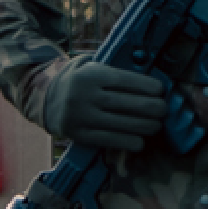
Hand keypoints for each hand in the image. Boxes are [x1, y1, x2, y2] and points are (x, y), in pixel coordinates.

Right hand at [32, 56, 170, 150]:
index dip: (149, 87)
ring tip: (156, 125)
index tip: (161, 91)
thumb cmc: (78, 80)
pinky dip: (130, 142)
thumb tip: (148, 79)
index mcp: (92, 75)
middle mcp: (87, 96)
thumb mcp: (90, 66)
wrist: (44, 99)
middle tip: (164, 110)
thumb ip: (114, 69)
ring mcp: (83, 117)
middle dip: (154, 108)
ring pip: (124, 124)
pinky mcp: (81, 135)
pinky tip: (141, 141)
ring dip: (147, 127)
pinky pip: (111, 140)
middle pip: (130, 104)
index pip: (127, 81)